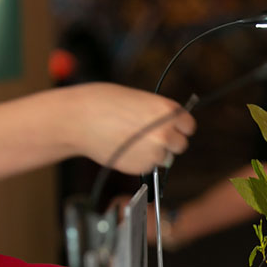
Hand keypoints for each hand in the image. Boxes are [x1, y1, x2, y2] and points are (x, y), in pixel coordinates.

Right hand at [69, 83, 195, 173]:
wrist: (77, 120)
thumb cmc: (103, 103)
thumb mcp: (139, 99)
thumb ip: (158, 115)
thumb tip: (169, 130)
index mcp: (168, 111)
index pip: (189, 125)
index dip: (179, 127)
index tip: (171, 127)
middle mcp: (166, 133)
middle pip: (181, 145)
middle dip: (168, 142)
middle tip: (148, 136)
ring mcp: (154, 153)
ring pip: (164, 158)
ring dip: (153, 153)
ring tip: (130, 140)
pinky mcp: (141, 167)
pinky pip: (148, 167)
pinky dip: (139, 161)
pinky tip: (123, 148)